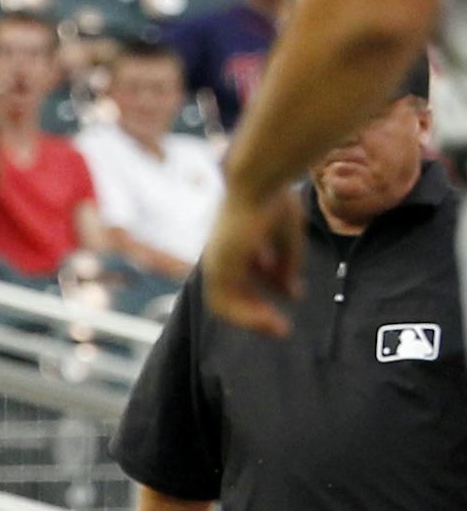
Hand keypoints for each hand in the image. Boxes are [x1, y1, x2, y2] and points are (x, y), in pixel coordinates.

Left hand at [201, 188, 303, 337]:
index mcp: (236, 242)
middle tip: (280, 326)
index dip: (268, 285)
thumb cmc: (273, 199)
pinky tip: (269, 320)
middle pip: (235, 291)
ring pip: (226, 303)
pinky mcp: (217, 268)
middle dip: (258, 309)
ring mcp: (217, 262)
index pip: (246, 273)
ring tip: (278, 329)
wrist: (257, 182)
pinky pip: (225, 303)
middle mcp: (222, 254)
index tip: (292, 294)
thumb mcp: (286, 235)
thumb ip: (287, 263)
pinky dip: (246, 316)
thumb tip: (292, 294)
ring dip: (252, 319)